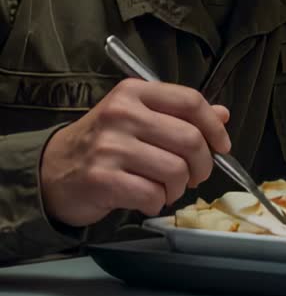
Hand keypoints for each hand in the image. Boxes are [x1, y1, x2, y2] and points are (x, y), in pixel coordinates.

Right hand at [40, 79, 230, 226]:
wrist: (51, 171)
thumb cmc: (102, 144)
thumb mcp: (137, 118)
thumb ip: (178, 115)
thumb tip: (223, 114)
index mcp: (134, 92)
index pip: (190, 101)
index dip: (214, 126)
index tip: (222, 146)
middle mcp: (122, 114)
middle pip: (189, 139)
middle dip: (202, 165)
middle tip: (194, 176)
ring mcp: (110, 146)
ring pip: (175, 170)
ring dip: (178, 188)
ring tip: (166, 189)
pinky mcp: (102, 179)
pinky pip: (152, 195)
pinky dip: (157, 203)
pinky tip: (146, 199)